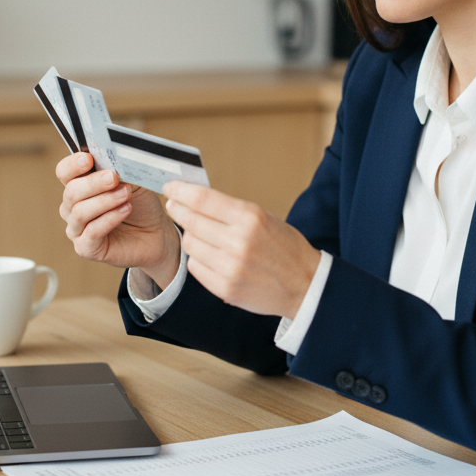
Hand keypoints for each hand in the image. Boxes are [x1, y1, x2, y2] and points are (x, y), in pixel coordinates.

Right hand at [56, 153, 180, 288]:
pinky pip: (92, 232)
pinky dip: (110, 218)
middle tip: (114, 177)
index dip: (73, 165)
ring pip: (80, 212)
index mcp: (79, 187)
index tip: (89, 159)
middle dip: (94, 183)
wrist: (156, 234)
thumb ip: (119, 170)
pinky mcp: (86, 248)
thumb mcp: (132, 181)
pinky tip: (125, 209)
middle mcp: (72, 208)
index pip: (64, 173)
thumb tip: (110, 158)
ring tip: (126, 194)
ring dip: (105, 200)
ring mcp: (77, 229)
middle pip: (71, 192)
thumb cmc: (141, 206)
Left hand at [163, 181, 320, 318]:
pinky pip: (196, 267)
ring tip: (200, 234)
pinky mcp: (226, 288)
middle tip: (174, 206)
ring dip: (190, 236)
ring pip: (190, 244)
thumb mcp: (263, 217)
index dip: (181, 191)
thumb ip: (230, 209)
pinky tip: (209, 255)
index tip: (170, 187)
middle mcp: (239, 241)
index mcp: (250, 217)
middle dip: (178, 210)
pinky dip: (198, 258)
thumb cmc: (284, 247)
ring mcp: (231, 267)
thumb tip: (194, 198)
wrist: (305, 284)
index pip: (203, 199)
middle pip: (191, 221)